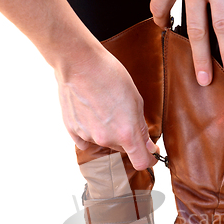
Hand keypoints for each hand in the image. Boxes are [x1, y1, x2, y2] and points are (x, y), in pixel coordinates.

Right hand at [55, 47, 158, 170]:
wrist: (78, 61)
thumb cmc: (110, 75)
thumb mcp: (136, 100)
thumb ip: (141, 128)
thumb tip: (148, 146)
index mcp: (126, 134)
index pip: (141, 162)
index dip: (149, 159)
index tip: (150, 153)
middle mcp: (106, 139)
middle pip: (122, 149)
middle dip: (126, 137)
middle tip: (123, 114)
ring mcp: (87, 136)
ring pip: (104, 141)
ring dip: (107, 130)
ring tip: (104, 105)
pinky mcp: (72, 130)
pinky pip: (85, 138)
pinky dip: (90, 129)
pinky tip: (89, 111)